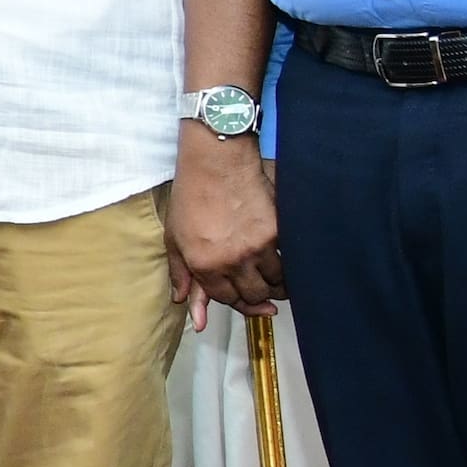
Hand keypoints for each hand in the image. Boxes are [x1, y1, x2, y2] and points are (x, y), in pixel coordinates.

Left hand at [168, 134, 282, 315]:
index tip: (248, 301)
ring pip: (278, 280)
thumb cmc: (192, 196)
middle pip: (256, 294)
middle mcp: (232, 260)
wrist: (217, 162)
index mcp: (204, 265)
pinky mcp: (278, 231)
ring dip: (279, 281)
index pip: (228, 299)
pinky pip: (291, 258)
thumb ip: (181, 274)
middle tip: (266, 291)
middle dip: (261, 296)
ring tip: (278, 277)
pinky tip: (288, 258)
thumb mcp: (175, 237)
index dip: (238, 302)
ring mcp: (257, 246)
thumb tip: (183, 304)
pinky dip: (291, 261)